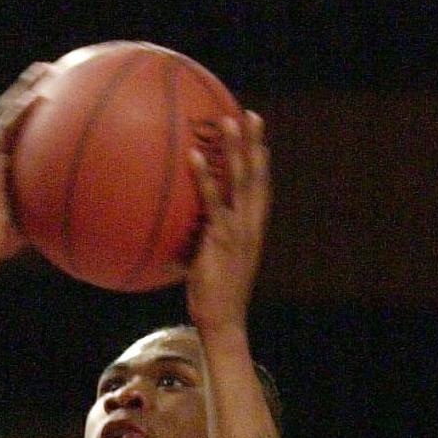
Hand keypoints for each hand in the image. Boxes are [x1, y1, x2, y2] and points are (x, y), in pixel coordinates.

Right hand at [0, 64, 49, 263]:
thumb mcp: (27, 222)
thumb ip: (44, 211)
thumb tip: (72, 214)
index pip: (16, 130)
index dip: (30, 109)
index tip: (49, 92)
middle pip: (10, 113)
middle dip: (27, 88)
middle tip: (49, 69)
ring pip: (6, 112)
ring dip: (23, 88)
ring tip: (43, 69)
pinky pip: (4, 130)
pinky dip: (20, 111)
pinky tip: (37, 96)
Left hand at [185, 110, 270, 335]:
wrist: (223, 322)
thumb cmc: (213, 300)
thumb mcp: (208, 268)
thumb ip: (199, 247)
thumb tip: (176, 242)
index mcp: (252, 231)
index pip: (261, 190)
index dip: (261, 163)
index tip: (259, 138)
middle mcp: (251, 226)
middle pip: (257, 176)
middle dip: (255, 144)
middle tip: (250, 115)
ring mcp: (238, 231)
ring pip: (242, 181)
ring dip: (236, 149)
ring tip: (227, 122)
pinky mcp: (221, 239)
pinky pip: (213, 201)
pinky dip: (205, 177)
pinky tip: (194, 157)